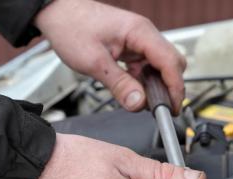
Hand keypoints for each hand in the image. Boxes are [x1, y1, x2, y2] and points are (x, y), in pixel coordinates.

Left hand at [34, 0, 185, 112]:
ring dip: (156, 86)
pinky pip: (146, 67)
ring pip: (160, 67)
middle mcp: (144, 35)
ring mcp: (138, 41)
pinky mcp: (131, 48)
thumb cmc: (71, 27)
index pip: (170, 62)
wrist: (57, 13)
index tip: (172, 109)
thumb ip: (119, 85)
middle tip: (160, 110)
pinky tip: (136, 93)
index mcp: (140, 32)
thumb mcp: (94, 62)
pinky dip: (145, 82)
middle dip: (169, 88)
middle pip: (172, 64)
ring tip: (146, 104)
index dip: (175, 88)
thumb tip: (140, 104)